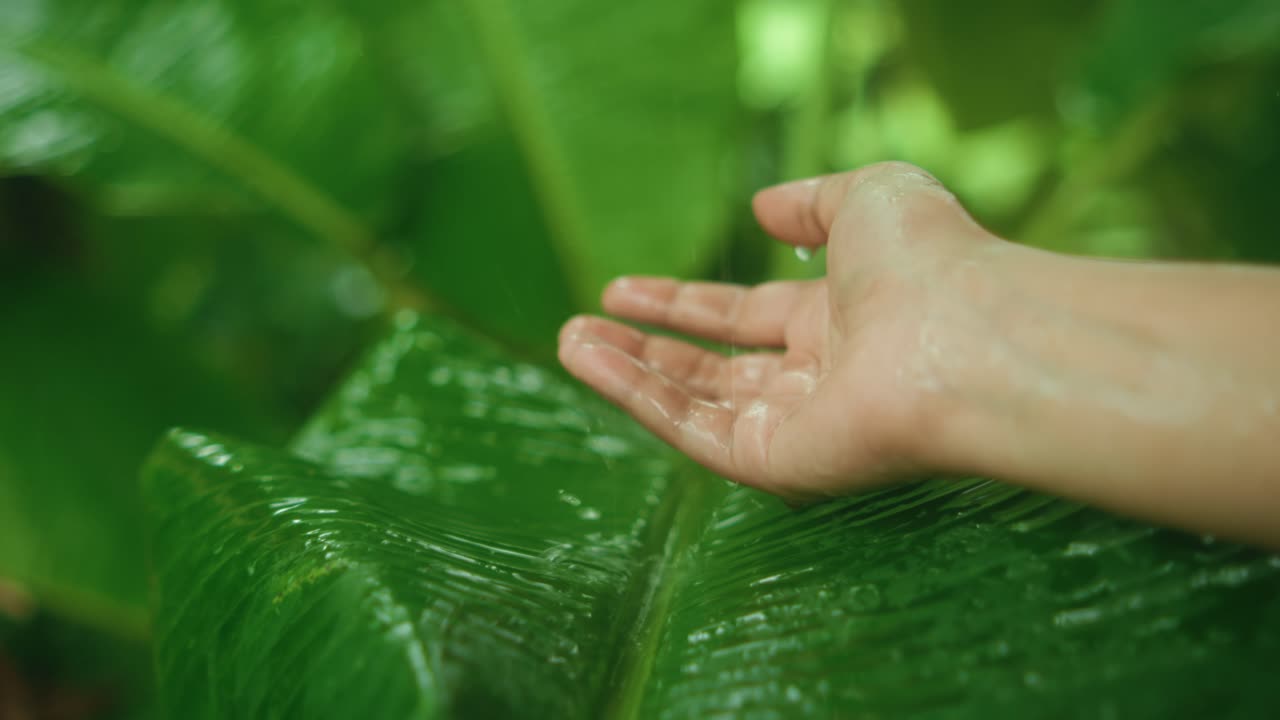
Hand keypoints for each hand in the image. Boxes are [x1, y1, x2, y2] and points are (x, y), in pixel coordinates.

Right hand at [558, 162, 1003, 499]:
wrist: (964, 333)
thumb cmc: (930, 259)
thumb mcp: (868, 196)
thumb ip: (811, 200)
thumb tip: (761, 209)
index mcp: (839, 321)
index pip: (745, 317)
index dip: (682, 304)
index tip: (622, 290)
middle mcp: (816, 379)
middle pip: (713, 369)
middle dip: (646, 347)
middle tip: (580, 327)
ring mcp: (798, 427)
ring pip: (696, 405)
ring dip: (628, 373)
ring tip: (568, 341)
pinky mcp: (781, 464)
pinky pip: (697, 433)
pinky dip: (640, 399)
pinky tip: (592, 362)